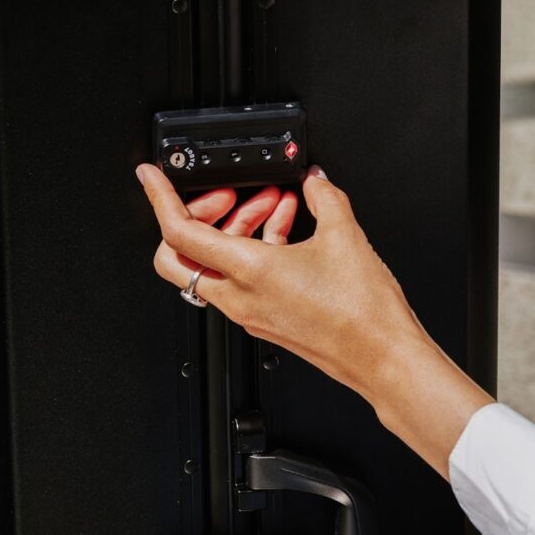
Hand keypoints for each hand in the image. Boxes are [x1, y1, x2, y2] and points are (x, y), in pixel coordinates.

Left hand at [135, 163, 418, 397]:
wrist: (382, 357)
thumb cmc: (362, 314)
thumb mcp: (345, 236)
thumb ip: (324, 197)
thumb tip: (314, 181)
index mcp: (248, 272)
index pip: (179, 232)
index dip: (160, 198)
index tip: (152, 177)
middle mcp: (239, 297)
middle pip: (179, 257)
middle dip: (195, 216)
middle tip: (225, 195)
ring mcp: (250, 311)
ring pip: (212, 266)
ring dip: (234, 228)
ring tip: (272, 204)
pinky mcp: (266, 318)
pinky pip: (240, 279)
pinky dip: (254, 248)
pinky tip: (286, 228)